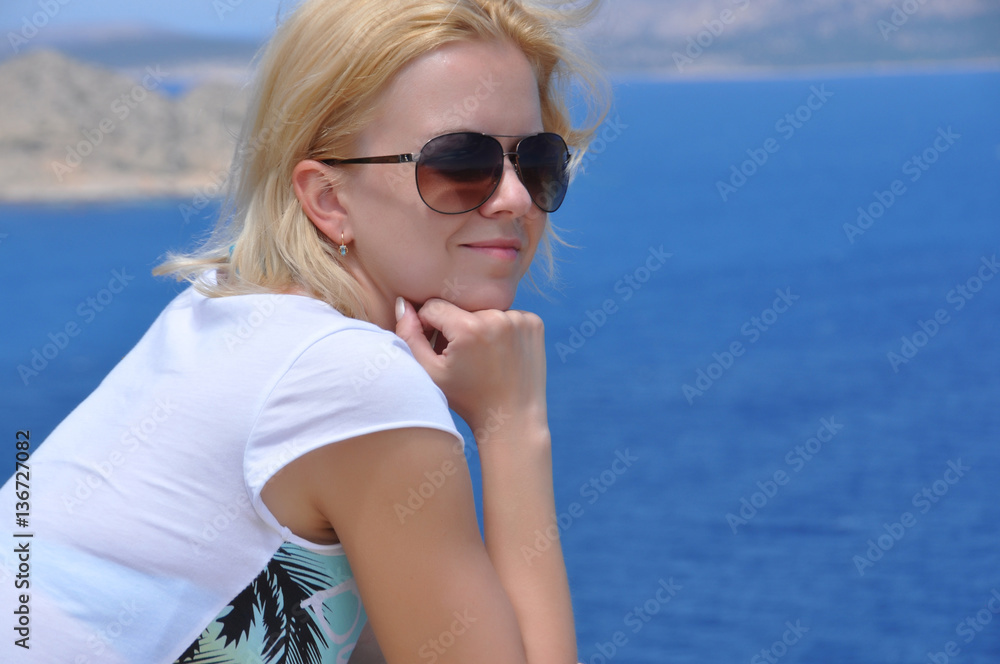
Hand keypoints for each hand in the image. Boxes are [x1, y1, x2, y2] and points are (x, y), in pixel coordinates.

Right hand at [394, 297, 546, 434]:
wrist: (513, 419)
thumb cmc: (468, 399)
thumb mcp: (430, 373)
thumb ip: (409, 336)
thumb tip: (403, 303)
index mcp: (469, 328)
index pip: (433, 307)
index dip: (429, 327)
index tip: (438, 350)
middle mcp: (497, 317)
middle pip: (460, 308)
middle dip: (454, 327)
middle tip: (460, 357)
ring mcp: (520, 319)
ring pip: (483, 311)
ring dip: (478, 327)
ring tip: (480, 358)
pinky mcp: (534, 323)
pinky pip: (506, 315)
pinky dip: (500, 329)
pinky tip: (500, 355)